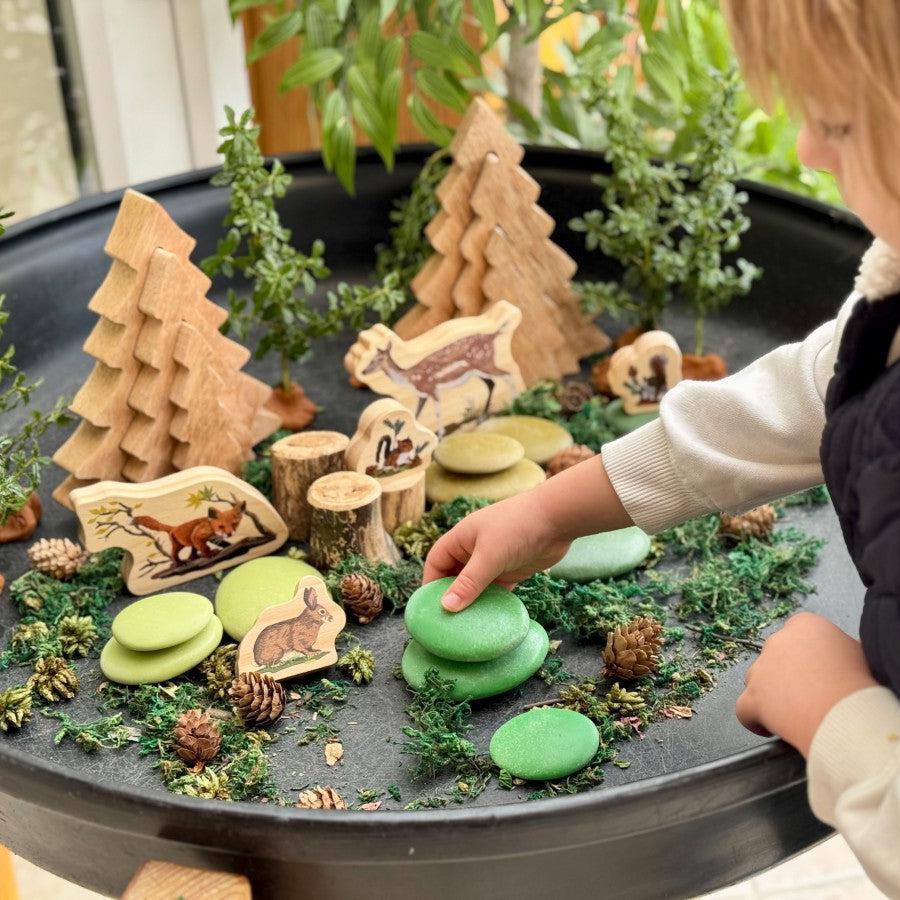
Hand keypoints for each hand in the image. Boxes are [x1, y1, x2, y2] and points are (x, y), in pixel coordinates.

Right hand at [424, 453, 631, 611]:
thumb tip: (446, 607)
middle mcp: (473, 549)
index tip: (429, 608)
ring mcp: (493, 560)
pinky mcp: (510, 570)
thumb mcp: (489, 556)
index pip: (436, 562)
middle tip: (446, 624)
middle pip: (454, 575)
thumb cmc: (517, 527)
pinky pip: (494, 590)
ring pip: (475, 585)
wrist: (558, 518)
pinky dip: (491, 603)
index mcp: (461, 538)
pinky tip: (488, 620)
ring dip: (471, 602)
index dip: (430, 583)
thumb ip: (468, 583)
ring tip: (465, 628)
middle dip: (450, 596)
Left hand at [735, 611, 878, 756]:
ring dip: (769, 694)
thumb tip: (839, 659)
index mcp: (806, 626)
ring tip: (791, 711)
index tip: (815, 670)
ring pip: (756, 679)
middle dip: (787, 674)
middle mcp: (779, 641)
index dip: (805, 656)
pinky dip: (754, 719)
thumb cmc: (858, 686)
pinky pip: (744, 709)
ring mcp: (761, 669)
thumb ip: (839, 650)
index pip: (797, 634)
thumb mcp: (859, 655)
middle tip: (807, 693)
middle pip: (776, 656)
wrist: (845, 713)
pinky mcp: (752, 697)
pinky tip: (769, 728)